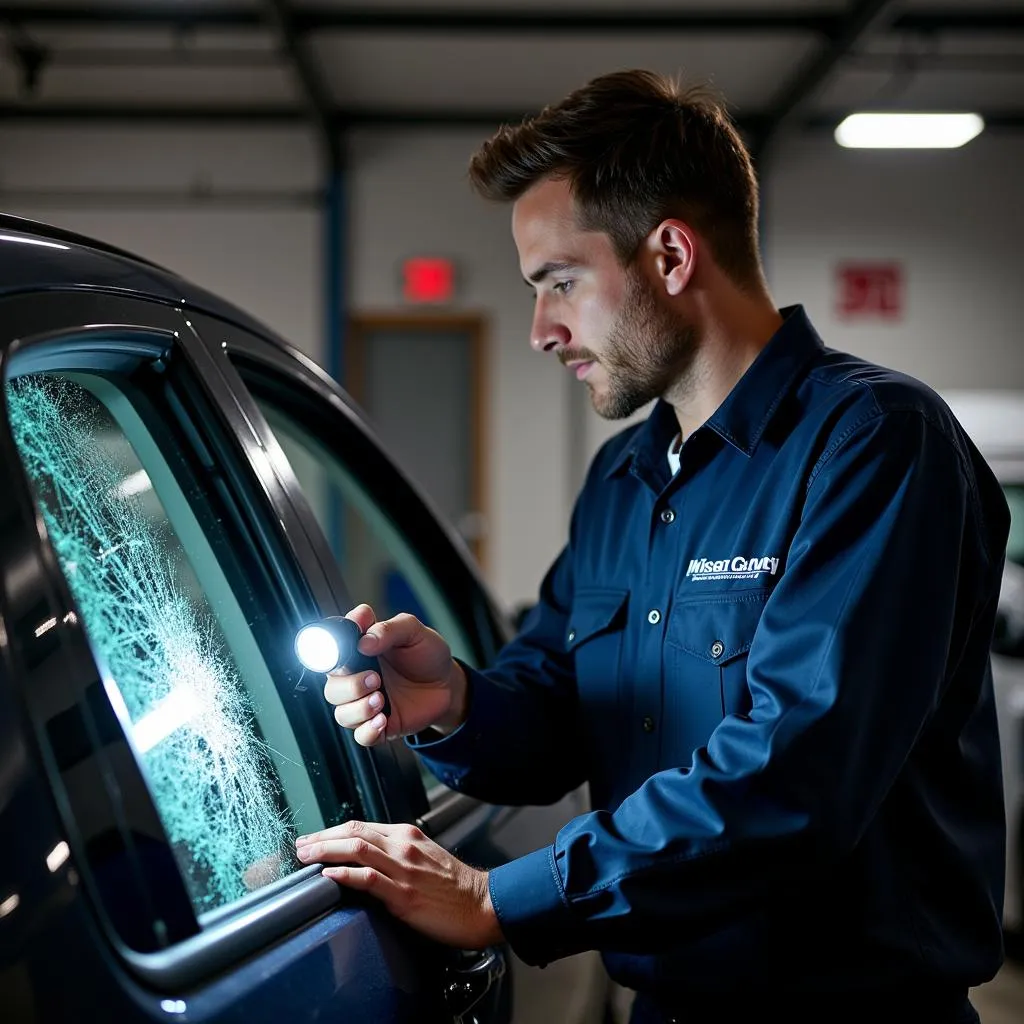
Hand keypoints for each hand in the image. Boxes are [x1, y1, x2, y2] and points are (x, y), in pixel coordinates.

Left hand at [295, 821, 503, 949]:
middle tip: (300, 846)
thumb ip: (398, 853)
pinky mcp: (404, 894)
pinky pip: (369, 879)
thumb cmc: (456, 886)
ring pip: (357, 849)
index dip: (333, 832)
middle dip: (322, 838)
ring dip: (326, 851)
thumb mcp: (426, 856)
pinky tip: (329, 875)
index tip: (314, 839)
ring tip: (306, 857)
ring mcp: (403, 869)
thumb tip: (367, 858)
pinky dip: (346, 874)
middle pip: (354, 832)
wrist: (483, 903)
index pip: (361, 826)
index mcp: (407, 835)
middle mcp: (403, 846)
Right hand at [324, 604, 467, 746]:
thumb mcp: (413, 631)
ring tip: (381, 699)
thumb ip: (388, 629)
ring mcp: (366, 702)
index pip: (330, 650)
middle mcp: (357, 677)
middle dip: (349, 686)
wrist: (448, 684)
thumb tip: (364, 641)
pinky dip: (368, 730)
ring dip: (358, 708)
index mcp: (358, 651)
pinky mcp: (379, 725)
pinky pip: (360, 736)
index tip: (351, 648)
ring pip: (341, 713)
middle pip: (331, 687)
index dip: (330, 649)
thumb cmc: (427, 654)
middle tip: (375, 679)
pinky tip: (382, 720)